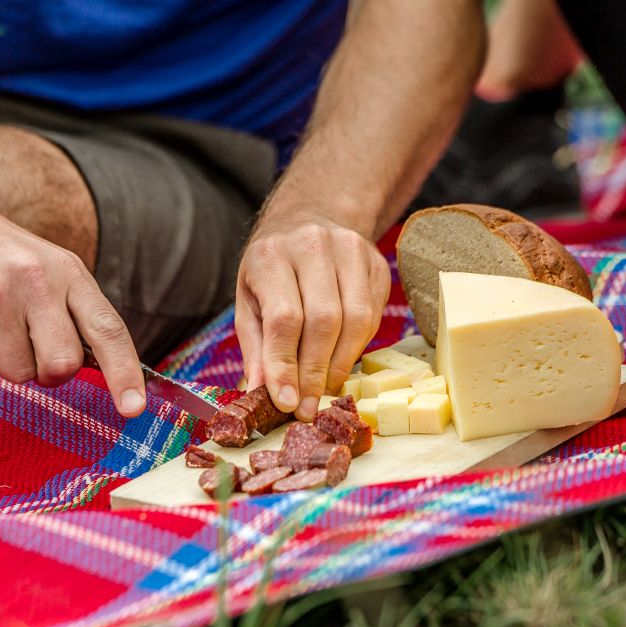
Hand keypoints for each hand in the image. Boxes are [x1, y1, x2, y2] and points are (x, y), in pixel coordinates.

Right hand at [0, 193, 146, 416]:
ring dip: (5, 362)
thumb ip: (73, 313)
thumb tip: (102, 372)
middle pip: (62, 365)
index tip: (133, 409)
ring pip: (17, 373)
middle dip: (49, 373)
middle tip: (30, 348)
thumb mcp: (47, 267)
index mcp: (69, 271)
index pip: (108, 329)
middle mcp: (37, 280)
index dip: (125, 374)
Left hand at [235, 216, 389, 419]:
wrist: (310, 219)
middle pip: (323, 321)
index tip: (285, 402)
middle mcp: (312, 245)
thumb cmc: (272, 270)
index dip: (286, 365)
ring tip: (324, 390)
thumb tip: (259, 392)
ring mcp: (350, 251)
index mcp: (271, 255)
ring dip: (340, 365)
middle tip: (306, 408)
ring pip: (355, 320)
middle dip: (315, 373)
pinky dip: (357, 347)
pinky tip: (340, 362)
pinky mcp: (376, 264)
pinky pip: (373, 316)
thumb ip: (256, 347)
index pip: (283, 318)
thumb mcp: (249, 302)